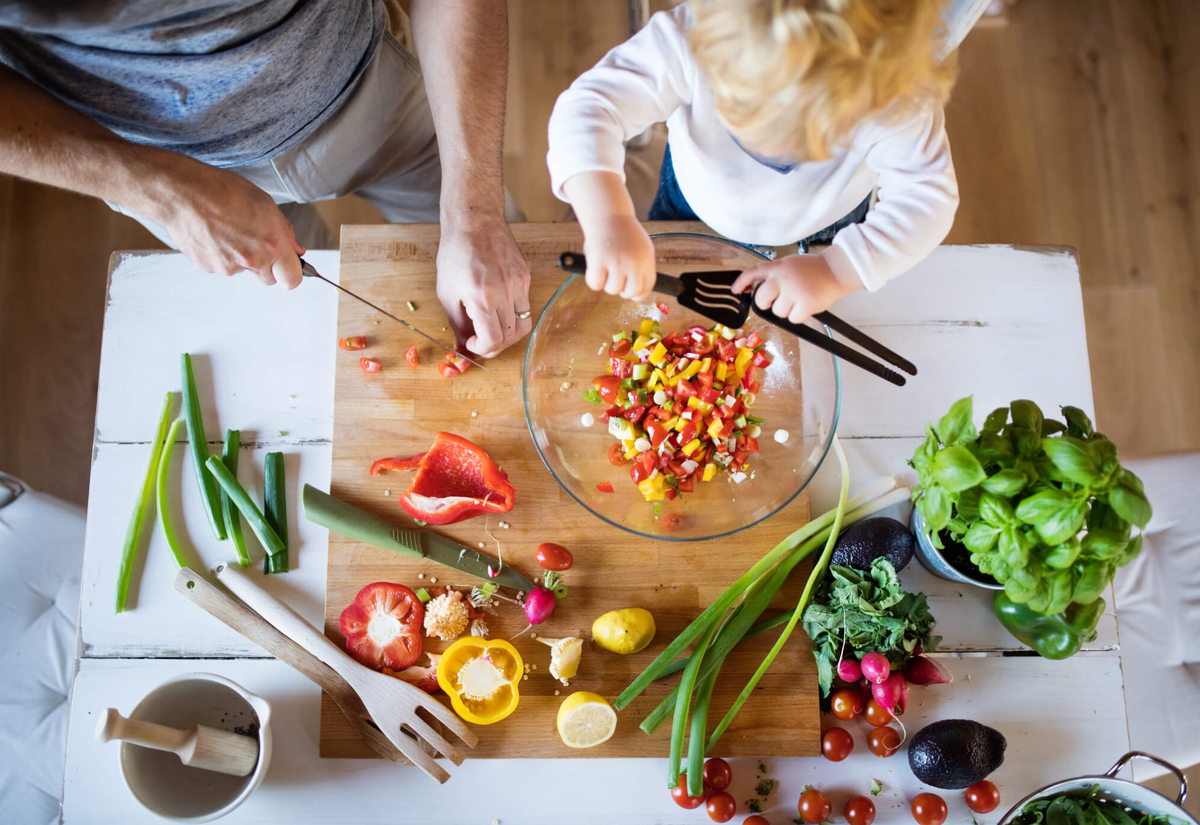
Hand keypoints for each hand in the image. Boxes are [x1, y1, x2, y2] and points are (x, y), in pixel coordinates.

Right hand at [156, 162, 305, 288]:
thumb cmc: (222, 190)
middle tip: (254, 241)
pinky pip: (222, 266)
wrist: (181, 192)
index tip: (287, 265)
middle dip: (266, 266)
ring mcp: (228, 267)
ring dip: (241, 257)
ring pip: (243, 270)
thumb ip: (285, 232)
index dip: (291, 273)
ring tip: (228, 229)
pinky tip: (214, 233)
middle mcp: (252, 260)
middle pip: (268, 279)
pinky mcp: (209, 268)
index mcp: (272, 244)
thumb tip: (296, 250)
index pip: (292, 279)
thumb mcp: (264, 203)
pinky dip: (221, 254)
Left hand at [435, 218, 532, 357]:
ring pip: (523, 325)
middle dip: (495, 346)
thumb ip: (457, 323)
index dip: (482, 349)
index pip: (493, 341)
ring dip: (508, 334)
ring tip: (493, 329)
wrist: (474, 222)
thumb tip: (463, 345)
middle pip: (510, 337)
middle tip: (482, 341)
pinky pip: (525, 306)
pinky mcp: (525, 277)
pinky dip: (513, 315)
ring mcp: (519, 284)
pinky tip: (498, 308)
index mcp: (482, 298)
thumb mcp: (447, 292)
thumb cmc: (456, 253)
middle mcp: (505, 293)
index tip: (473, 344)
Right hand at [580, 213, 656, 299]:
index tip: (632, 294)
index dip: (638, 294)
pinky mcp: (599, 261)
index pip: (647, 287)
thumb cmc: (622, 232)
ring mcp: (617, 262)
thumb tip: (636, 292)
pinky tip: (595, 269)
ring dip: (606, 283)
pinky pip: (595, 284)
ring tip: (605, 268)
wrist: (608, 214)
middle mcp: (634, 262)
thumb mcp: (641, 248)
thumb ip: (641, 267)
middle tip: (615, 280)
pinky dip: (593, 280)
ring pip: (612, 290)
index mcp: (647, 259)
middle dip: (622, 290)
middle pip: (630, 292)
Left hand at [732, 252, 860, 322]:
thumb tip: (757, 291)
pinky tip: (805, 306)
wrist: (835, 271)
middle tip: (777, 301)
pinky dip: (798, 316)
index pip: (754, 272)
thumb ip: (774, 274)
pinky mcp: (805, 304)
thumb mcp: (789, 264)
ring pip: (777, 312)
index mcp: (778, 267)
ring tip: (798, 300)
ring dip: (786, 310)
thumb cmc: (812, 270)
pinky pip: (792, 319)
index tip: (735, 290)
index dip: (742, 281)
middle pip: (761, 299)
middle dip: (766, 304)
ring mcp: (794, 291)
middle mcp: (783, 278)